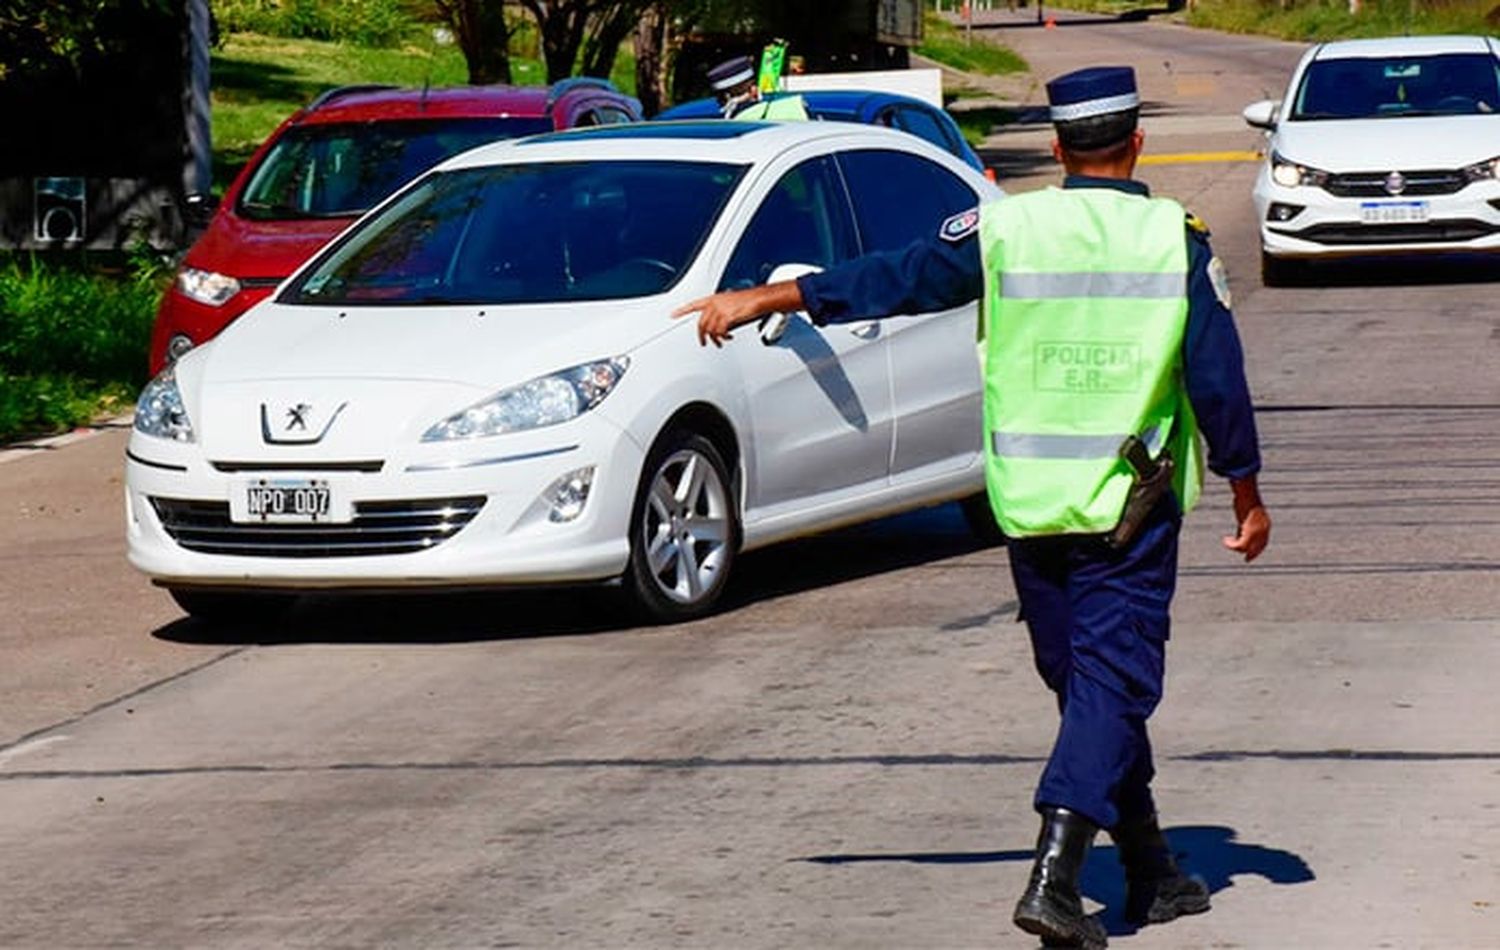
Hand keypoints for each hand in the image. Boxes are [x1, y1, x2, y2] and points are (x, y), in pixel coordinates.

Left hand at [672, 280, 805, 347]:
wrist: (760, 299)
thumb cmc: (750, 301)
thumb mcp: (731, 304)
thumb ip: (721, 311)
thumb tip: (718, 323)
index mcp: (713, 299)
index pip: (693, 305)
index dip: (681, 310)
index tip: (673, 314)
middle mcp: (714, 304)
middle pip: (701, 323)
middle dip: (702, 336)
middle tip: (705, 343)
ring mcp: (720, 310)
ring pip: (710, 330)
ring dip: (715, 339)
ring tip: (721, 341)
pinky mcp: (727, 317)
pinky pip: (720, 332)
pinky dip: (723, 338)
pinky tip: (727, 338)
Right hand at [1222, 476, 1269, 561]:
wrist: (1247, 495)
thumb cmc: (1245, 499)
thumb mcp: (1245, 514)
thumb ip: (1244, 525)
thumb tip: (1238, 533)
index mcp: (1265, 525)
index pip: (1264, 541)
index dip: (1258, 549)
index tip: (1252, 553)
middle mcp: (1263, 530)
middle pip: (1258, 547)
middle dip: (1252, 554)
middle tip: (1247, 560)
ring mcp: (1257, 532)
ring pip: (1247, 547)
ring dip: (1236, 546)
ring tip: (1226, 541)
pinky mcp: (1249, 533)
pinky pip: (1239, 545)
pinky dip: (1231, 544)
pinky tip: (1225, 541)